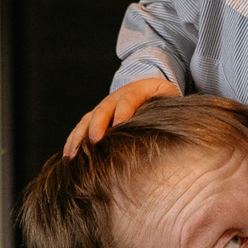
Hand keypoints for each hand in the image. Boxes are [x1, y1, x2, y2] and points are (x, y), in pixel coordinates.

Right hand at [63, 77, 177, 156]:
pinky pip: (81, 129)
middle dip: (98, 125)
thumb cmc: (163, 100)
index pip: (129, 99)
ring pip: (87, 120)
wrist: (148, 90)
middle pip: (103, 110)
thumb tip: (179, 126)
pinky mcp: (94, 120)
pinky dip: (73, 142)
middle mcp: (115, 98)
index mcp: (137, 90)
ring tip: (73, 154)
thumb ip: (170, 108)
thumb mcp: (170, 98)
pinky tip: (68, 157)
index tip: (121, 124)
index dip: (124, 111)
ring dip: (80, 137)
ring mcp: (102, 108)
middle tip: (96, 141)